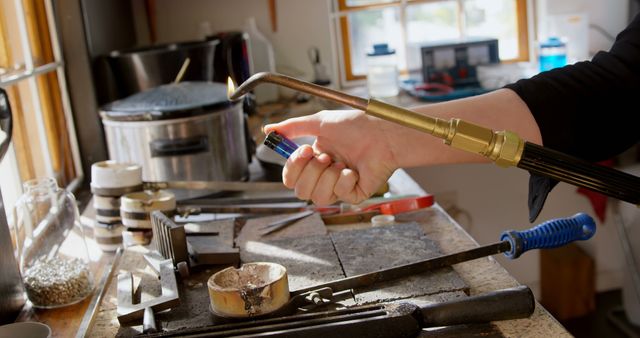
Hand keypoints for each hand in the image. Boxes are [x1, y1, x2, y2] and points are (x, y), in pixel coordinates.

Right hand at [264, 110, 399, 204]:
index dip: (293, 167)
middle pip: (300, 191)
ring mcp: (338, 187)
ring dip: (328, 177)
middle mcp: (324, 176)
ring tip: (341, 162)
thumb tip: (267, 130)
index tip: (305, 150)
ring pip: (318, 198)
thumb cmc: (356, 126)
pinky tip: (355, 169)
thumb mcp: (320, 122)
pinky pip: (339, 195)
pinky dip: (345, 179)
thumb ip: (292, 127)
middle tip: (325, 156)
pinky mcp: (354, 195)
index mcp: (313, 161)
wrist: (382, 133)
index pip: (290, 177)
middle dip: (312, 172)